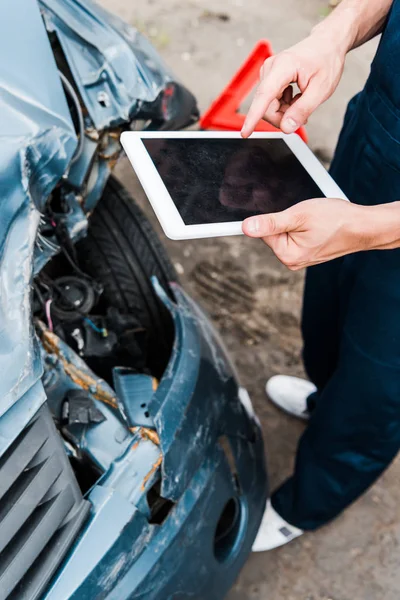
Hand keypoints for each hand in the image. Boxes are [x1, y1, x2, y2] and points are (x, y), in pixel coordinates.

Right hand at [241, 32, 346, 136]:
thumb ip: (302, 110)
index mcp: (283, 67)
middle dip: (282, 117)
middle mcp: (270, 68)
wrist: (327, 44)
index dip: (254, 117)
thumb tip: (286, 127)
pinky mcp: (269, 78)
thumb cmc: (326, 61)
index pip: (264, 96)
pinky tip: (296, 99)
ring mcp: (268, 73)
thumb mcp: (321, 90)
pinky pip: (270, 102)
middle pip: (266, 107)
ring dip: (284, 112)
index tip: (245, 133)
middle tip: (302, 117)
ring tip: (301, 102)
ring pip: (268, 107)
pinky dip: (283, 106)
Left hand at [242, 198, 399, 269]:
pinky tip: (315, 224)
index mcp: (287, 255)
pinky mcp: (307, 253)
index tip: (286, 211)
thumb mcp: (299, 215)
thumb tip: (245, 227)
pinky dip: (301, 227)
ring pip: (285, 233)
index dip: (271, 216)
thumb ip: (270, 223)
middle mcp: (292, 261)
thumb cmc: (337, 219)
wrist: (363, 227)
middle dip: (284, 218)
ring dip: (294, 221)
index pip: (263, 231)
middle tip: (303, 213)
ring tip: (313, 219)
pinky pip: (295, 236)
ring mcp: (300, 258)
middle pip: (273, 233)